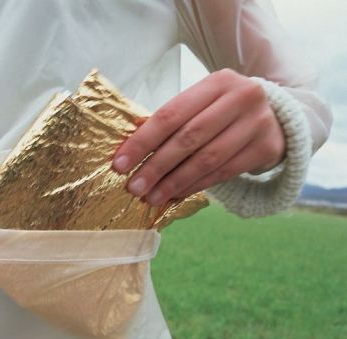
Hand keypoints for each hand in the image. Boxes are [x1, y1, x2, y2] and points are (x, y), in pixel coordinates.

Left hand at [112, 68, 285, 205]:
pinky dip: (195, 185)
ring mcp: (257, 123)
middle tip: (134, 187)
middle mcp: (241, 97)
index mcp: (218, 81)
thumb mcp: (203, 104)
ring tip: (151, 197)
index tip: (120, 164)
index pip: (171, 114)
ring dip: (174, 182)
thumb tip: (131, 153)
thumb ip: (174, 123)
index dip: (142, 141)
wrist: (277, 117)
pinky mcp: (266, 148)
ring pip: (206, 159)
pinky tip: (175, 194)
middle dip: (156, 166)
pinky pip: (222, 173)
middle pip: (188, 138)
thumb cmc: (225, 112)